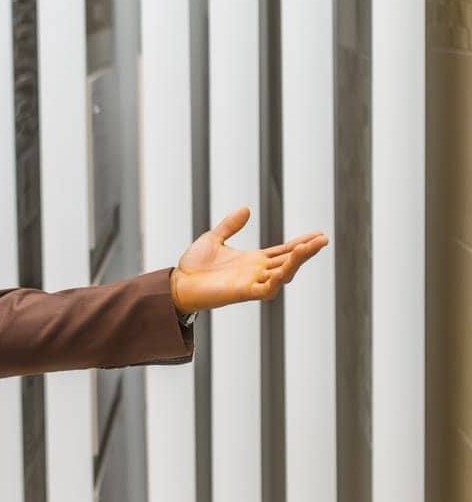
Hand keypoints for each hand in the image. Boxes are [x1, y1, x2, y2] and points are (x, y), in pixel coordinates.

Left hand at [171, 205, 328, 313]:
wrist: (177, 283)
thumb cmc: (194, 265)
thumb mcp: (214, 238)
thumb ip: (230, 226)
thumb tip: (247, 208)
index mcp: (253, 260)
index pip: (283, 251)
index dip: (301, 243)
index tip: (319, 234)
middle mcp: (257, 272)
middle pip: (289, 261)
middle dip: (306, 251)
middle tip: (323, 239)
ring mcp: (252, 283)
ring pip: (283, 274)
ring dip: (296, 262)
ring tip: (308, 247)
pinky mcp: (244, 293)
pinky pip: (267, 289)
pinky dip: (277, 280)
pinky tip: (285, 269)